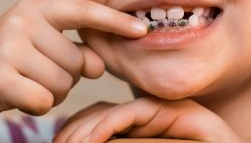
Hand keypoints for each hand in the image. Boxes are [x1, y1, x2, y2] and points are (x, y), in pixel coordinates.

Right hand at [0, 0, 146, 124]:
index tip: (143, 30)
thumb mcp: (44, 46)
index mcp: (37, 8)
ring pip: (64, 83)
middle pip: (77, 61)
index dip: (115, 21)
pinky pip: (44, 100)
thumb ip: (77, 51)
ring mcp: (8, 46)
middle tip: (39, 72)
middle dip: (67, 76)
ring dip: (52, 92)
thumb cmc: (12, 60)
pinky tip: (18, 96)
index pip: (84, 11)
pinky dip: (37, 105)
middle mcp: (22, 20)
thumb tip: (99, 66)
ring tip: (28, 82)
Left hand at [54, 97, 240, 142]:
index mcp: (137, 129)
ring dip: (88, 129)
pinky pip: (135, 112)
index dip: (74, 129)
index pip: (96, 119)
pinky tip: (95, 139)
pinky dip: (111, 124)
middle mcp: (147, 116)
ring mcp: (162, 112)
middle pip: (99, 112)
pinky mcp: (177, 112)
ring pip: (114, 111)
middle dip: (75, 129)